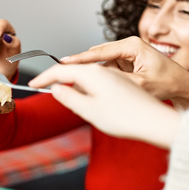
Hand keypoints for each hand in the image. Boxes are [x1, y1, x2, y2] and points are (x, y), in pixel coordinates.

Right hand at [30, 64, 181, 148]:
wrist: (156, 121)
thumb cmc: (127, 117)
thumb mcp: (90, 110)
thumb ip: (69, 97)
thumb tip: (56, 88)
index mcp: (95, 71)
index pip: (63, 70)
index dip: (45, 77)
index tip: (32, 84)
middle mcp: (105, 67)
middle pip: (75, 69)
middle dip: (60, 79)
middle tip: (45, 89)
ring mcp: (116, 73)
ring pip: (88, 75)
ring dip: (76, 84)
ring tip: (69, 97)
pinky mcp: (123, 81)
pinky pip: (99, 80)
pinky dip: (89, 87)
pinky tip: (90, 100)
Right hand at [61, 36, 188, 102]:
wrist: (184, 86)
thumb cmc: (167, 84)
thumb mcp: (138, 85)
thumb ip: (112, 81)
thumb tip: (89, 80)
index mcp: (131, 45)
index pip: (97, 53)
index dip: (77, 60)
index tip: (59, 63)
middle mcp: (128, 45)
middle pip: (96, 58)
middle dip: (84, 71)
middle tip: (68, 83)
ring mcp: (128, 53)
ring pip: (102, 65)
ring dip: (96, 78)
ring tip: (94, 91)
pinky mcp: (128, 61)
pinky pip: (109, 70)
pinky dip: (105, 80)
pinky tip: (103, 90)